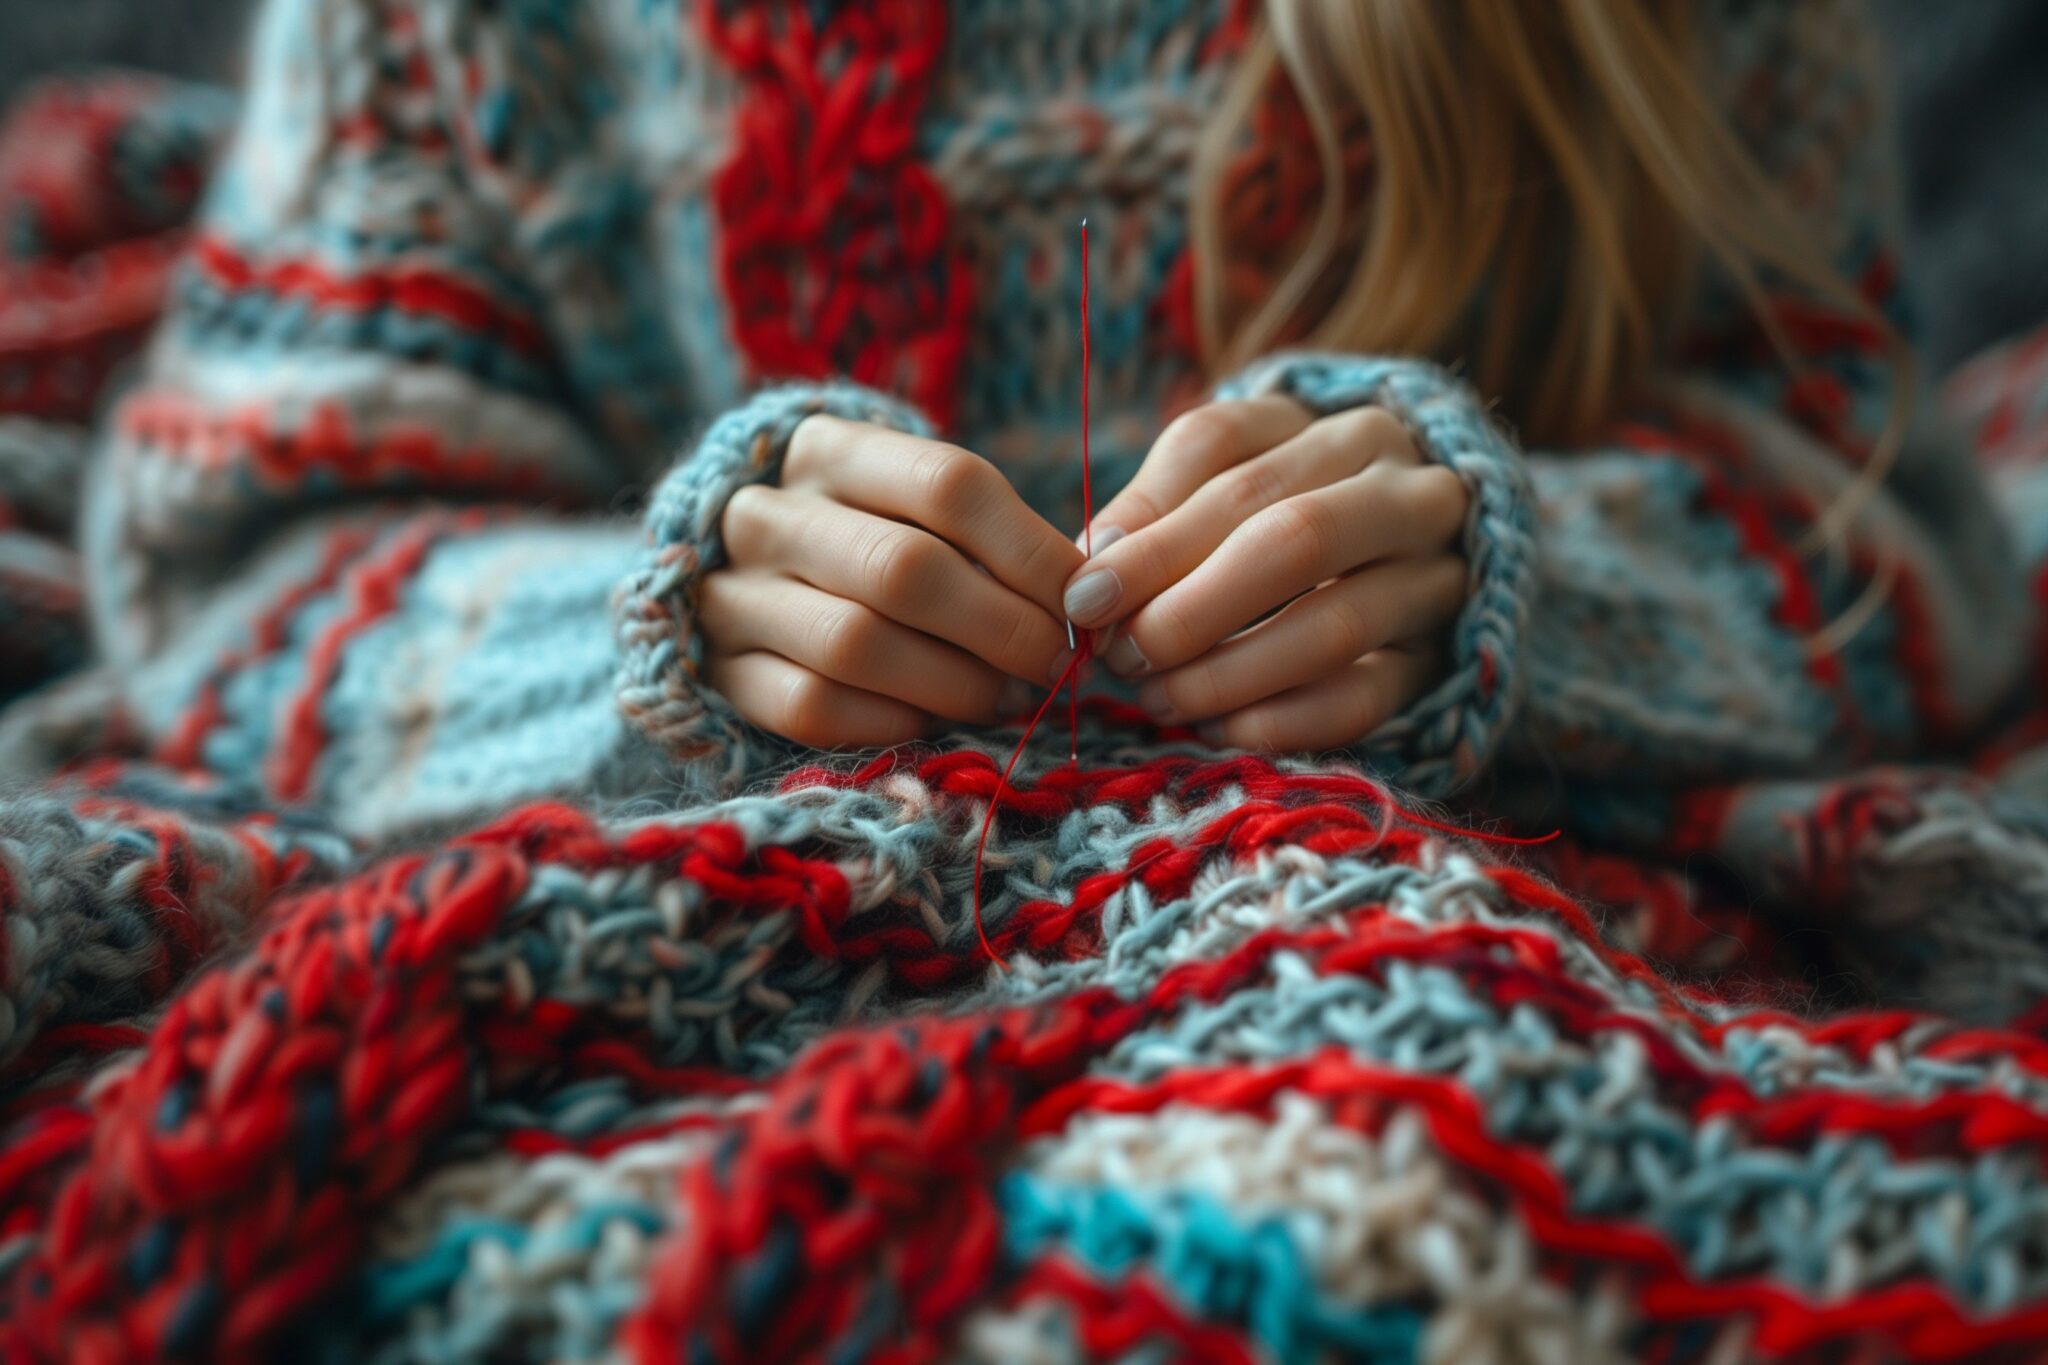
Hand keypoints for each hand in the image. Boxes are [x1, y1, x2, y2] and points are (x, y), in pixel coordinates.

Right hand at [704, 416, 1084, 746]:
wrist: (742, 572)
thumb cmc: (865, 533)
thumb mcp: (914, 506)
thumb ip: (989, 538)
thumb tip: (1083, 599)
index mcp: (827, 448)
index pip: (948, 484)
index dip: (1031, 550)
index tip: (1085, 601)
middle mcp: (767, 512)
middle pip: (903, 568)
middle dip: (1002, 627)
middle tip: (1056, 664)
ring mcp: (731, 592)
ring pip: (854, 643)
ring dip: (953, 682)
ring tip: (1006, 698)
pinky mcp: (717, 668)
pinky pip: (809, 705)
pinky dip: (888, 719)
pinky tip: (931, 719)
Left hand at [1062, 396, 1469, 749]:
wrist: (1423, 551)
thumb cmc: (1298, 507)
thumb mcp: (1235, 480)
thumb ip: (1161, 507)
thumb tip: (1091, 562)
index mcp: (1336, 426)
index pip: (1229, 457)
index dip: (1149, 530)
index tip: (1085, 595)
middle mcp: (1406, 488)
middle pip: (1294, 535)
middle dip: (1191, 606)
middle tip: (1122, 655)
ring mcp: (1437, 575)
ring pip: (1337, 622)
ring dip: (1230, 671)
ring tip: (1157, 698)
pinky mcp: (1443, 656)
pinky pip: (1368, 696)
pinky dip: (1284, 720)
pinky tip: (1219, 729)